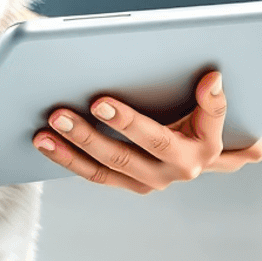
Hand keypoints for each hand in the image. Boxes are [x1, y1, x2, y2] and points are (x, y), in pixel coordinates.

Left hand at [32, 70, 261, 193]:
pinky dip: (68, 157)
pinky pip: (96, 173)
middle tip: (61, 114)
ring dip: (73, 148)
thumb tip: (212, 78)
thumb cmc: (208, 118)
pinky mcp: (132, 182)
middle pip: (127, 154)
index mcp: (205, 149)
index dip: (130, 121)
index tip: (100, 103)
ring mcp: (152, 180)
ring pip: (106, 167)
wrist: (208, 149)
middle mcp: (179, 169)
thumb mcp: (216, 109)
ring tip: (50, 126)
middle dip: (90, 134)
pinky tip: (45, 141)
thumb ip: (213, 99)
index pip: (165, 134)